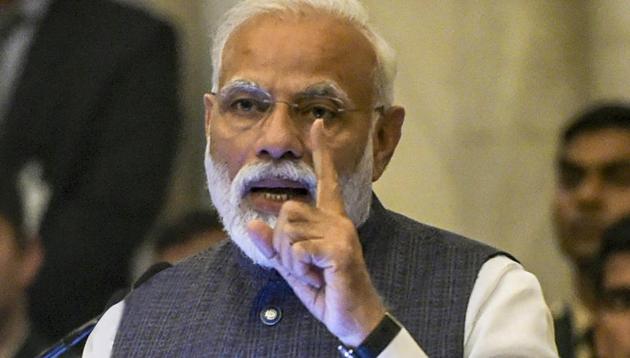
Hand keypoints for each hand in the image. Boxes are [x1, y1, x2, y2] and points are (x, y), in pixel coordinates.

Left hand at [248, 119, 385, 345]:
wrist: (352, 318)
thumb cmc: (325, 289)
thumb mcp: (292, 268)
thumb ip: (274, 247)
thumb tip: (252, 224)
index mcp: (329, 219)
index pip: (324, 179)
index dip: (320, 151)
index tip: (316, 124)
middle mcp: (337, 219)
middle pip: (287, 211)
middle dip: (282, 244)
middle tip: (303, 266)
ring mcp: (341, 232)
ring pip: (288, 231)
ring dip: (290, 259)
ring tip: (313, 273)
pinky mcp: (340, 247)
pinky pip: (298, 251)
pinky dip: (300, 270)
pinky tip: (320, 278)